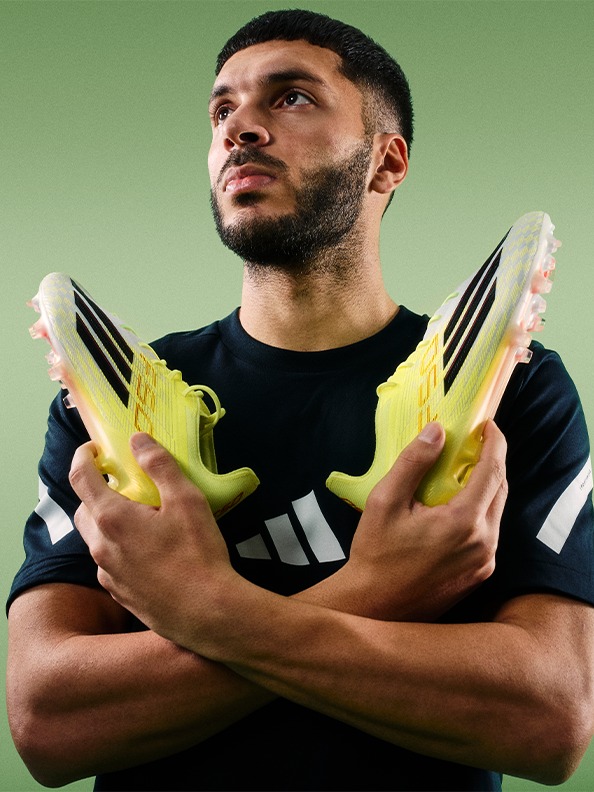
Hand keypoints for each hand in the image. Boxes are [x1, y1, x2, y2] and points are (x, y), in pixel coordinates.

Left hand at [70, 433, 237, 641]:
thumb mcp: (186, 500)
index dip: (83, 457)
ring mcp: (108, 574)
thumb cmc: (198, 555)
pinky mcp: (119, 594)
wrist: (207, 613)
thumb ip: (159, 465)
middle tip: (120, 482)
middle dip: (94, 491)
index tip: (93, 448)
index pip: (80, 478)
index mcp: (112, 519)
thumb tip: (137, 441)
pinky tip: (149, 550)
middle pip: (83, 509)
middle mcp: (101, 547)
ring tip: (140, 517)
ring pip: (96, 538)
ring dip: (108, 521)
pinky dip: (120, 548)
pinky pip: (109, 563)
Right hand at [327, 420, 507, 620]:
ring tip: (462, 472)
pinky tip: (456, 506)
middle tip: (474, 444)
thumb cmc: (376, 554)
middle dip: (492, 462)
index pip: (493, 471)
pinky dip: (479, 513)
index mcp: (464, 522)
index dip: (494, 443)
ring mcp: (484, 563)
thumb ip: (414, 462)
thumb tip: (438, 432)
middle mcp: (484, 543)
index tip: (488, 425)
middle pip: (500, 490)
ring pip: (495, 513)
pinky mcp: (478, 575)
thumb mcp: (386, 501)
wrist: (374, 606)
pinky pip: (489, 534)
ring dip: (485, 488)